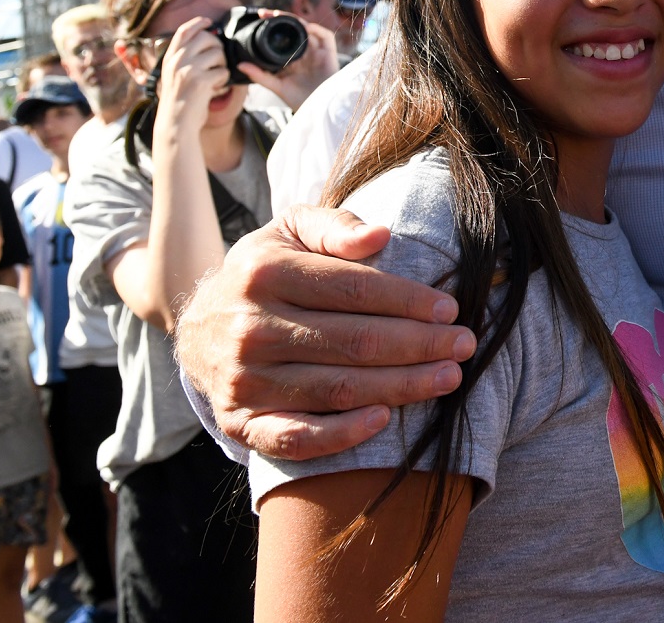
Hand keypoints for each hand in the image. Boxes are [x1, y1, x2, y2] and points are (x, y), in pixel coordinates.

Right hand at [156, 16, 230, 127]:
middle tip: (218, 60)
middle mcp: (177, 61)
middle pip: (206, 38)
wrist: (176, 124)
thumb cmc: (180, 100)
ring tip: (215, 77)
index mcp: (170, 58)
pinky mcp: (200, 82)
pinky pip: (223, 72)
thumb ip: (186, 58)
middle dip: (218, 46)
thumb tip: (209, 39)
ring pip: (218, 53)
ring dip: (222, 65)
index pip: (184, 32)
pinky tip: (216, 88)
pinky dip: (224, 80)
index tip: (209, 21)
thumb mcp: (175, 75)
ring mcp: (188, 70)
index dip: (198, 23)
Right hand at [174, 203, 475, 460]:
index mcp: (265, 274)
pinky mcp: (241, 423)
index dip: (408, 300)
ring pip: (337, 389)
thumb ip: (334, 227)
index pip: (354, 289)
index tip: (450, 309)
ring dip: (400, 387)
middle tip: (465, 346)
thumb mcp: (289, 231)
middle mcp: (250, 329)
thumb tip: (380, 236)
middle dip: (419, 345)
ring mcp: (244, 381)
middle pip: (354, 342)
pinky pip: (297, 437)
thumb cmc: (264, 273)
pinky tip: (384, 418)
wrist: (198, 329)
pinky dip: (342, 434)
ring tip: (448, 378)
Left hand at [240, 18, 338, 111]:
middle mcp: (305, 52)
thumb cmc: (298, 99)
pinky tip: (305, 28)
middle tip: (266, 13)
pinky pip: (325, 37)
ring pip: (309, 29)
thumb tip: (239, 65)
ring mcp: (317, 52)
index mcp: (293, 57)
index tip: (260, 17)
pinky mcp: (329, 55)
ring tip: (281, 16)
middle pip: (295, 28)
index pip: (283, 35)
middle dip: (282, 18)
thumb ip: (259, 75)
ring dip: (296, 21)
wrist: (316, 110)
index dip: (274, 24)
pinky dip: (316, 29)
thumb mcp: (275, 85)